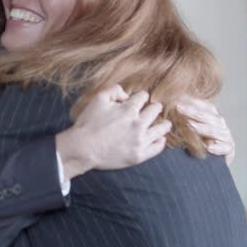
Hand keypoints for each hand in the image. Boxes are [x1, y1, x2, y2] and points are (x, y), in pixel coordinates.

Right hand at [56, 85, 171, 179]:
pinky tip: (159, 138)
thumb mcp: (98, 99)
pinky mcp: (139, 155)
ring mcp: (140, 141)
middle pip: (155, 110)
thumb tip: (126, 95)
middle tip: (152, 110)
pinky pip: (158, 147)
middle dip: (153, 108)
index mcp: (128, 109)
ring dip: (163, 124)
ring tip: (164, 124)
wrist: (82, 149)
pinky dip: (160, 141)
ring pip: (162, 129)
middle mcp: (138, 124)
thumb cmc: (88, 123)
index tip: (139, 100)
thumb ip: (114, 90)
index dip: (140, 97)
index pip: (143, 96)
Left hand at [176, 97, 234, 165]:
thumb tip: (166, 106)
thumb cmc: (196, 143)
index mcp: (212, 116)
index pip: (205, 106)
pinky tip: (208, 147)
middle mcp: (220, 124)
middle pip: (208, 116)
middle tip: (178, 108)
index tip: (177, 101)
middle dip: (192, 112)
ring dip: (202, 128)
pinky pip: (225, 147)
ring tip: (190, 126)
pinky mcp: (229, 149)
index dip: (192, 103)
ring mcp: (226, 136)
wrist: (210, 162)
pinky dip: (217, 148)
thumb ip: (182, 118)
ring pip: (215, 130)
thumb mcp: (188, 129)